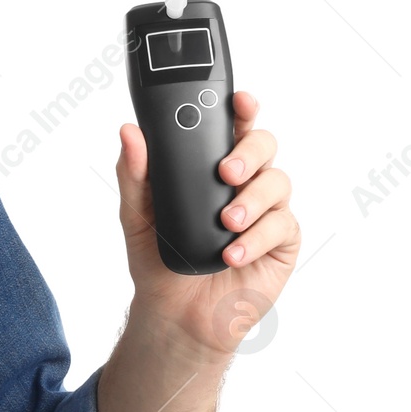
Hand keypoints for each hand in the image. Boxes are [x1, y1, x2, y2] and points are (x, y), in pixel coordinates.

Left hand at [115, 90, 299, 357]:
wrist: (174, 312)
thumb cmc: (157, 256)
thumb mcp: (136, 213)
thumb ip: (135, 172)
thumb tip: (129, 132)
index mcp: (210, 166)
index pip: (231, 126)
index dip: (241, 108)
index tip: (238, 100)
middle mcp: (244, 182)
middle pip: (264, 146)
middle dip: (248, 152)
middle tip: (225, 171)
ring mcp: (266, 211)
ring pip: (278, 183)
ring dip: (251, 199)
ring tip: (226, 220)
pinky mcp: (280, 243)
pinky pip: (281, 227)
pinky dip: (255, 238)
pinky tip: (231, 253)